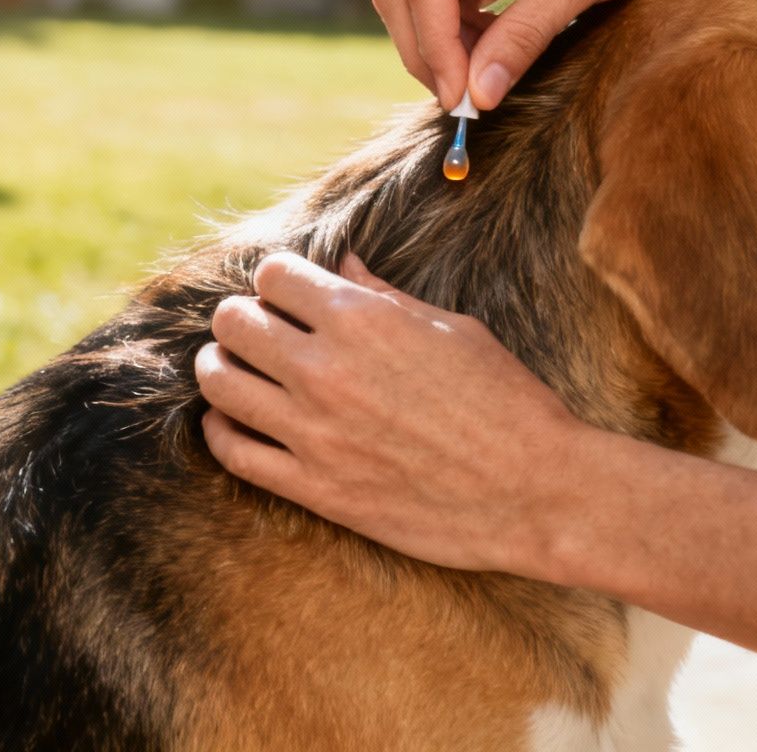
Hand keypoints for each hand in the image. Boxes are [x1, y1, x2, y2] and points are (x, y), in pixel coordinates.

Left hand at [197, 251, 590, 578]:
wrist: (537, 491)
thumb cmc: (507, 402)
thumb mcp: (452, 329)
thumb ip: (385, 297)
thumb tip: (343, 266)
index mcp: (362, 320)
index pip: (273, 276)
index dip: (278, 280)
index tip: (289, 295)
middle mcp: (326, 370)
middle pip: (234, 322)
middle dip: (241, 318)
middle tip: (256, 329)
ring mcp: (315, 432)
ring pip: (219, 382)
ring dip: (220, 366)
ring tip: (234, 367)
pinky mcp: (315, 488)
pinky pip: (234, 452)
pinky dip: (222, 429)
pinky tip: (233, 420)